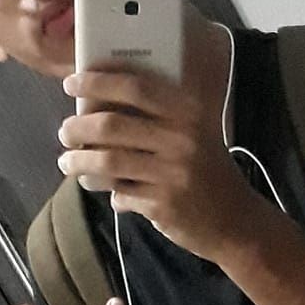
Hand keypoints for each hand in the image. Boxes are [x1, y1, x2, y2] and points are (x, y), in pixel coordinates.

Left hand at [58, 69, 264, 261]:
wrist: (237, 222)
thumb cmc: (208, 173)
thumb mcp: (196, 136)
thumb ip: (157, 118)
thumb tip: (97, 105)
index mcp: (190, 114)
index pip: (135, 88)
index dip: (97, 82)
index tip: (71, 84)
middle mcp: (183, 140)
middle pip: (112, 124)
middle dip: (77, 127)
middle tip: (66, 132)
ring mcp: (173, 174)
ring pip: (107, 161)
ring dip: (78, 161)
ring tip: (68, 163)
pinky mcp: (164, 204)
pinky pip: (120, 193)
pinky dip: (107, 192)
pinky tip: (103, 189)